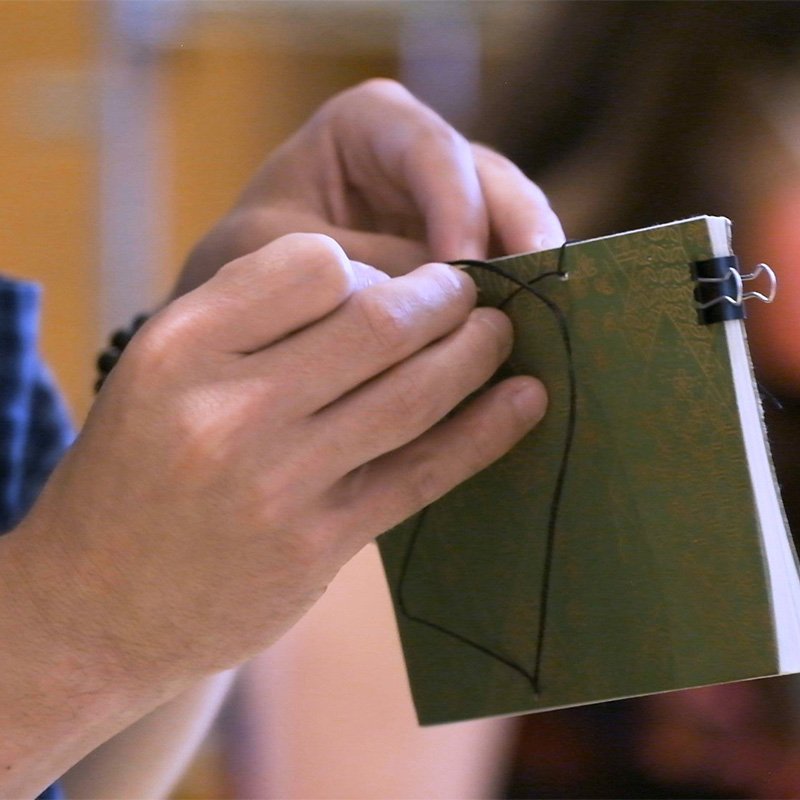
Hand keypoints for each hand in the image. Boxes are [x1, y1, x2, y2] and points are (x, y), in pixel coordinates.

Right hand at [10, 234, 546, 689]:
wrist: (94, 605)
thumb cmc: (134, 473)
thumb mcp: (159, 375)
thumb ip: (250, 325)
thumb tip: (372, 284)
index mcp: (180, 346)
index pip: (311, 264)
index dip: (366, 263)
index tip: (391, 277)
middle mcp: (227, 409)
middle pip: (376, 322)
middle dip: (444, 296)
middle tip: (472, 290)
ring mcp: (277, 482)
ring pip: (412, 394)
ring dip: (474, 353)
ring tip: (499, 332)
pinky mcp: (318, 544)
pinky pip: (422, 473)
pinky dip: (484, 432)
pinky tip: (524, 400)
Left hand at [175, 79, 563, 294]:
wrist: (246, 308)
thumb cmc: (249, 263)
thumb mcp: (287, 254)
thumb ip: (368, 264)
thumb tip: (452, 293)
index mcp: (368, 124)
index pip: (430, 149)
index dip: (457, 205)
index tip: (462, 269)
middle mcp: (419, 154)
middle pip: (490, 179)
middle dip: (520, 230)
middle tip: (545, 281)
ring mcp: (446, 201)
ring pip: (509, 222)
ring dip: (529, 267)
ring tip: (549, 311)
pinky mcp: (460, 251)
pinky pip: (501, 265)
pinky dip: (513, 297)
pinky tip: (527, 331)